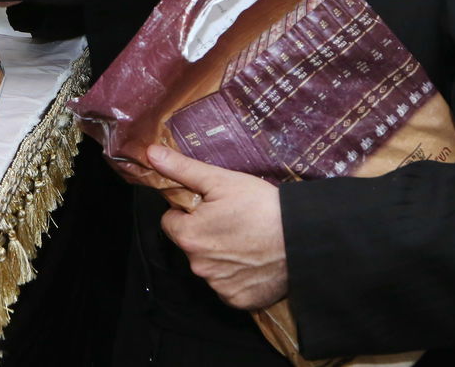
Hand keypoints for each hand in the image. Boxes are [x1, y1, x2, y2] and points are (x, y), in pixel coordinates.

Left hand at [148, 144, 288, 310]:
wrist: (303, 238)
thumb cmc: (261, 206)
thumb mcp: (220, 180)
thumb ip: (182, 169)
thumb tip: (151, 154)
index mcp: (188, 237)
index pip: (171, 222)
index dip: (188, 211)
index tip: (210, 206)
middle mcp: (199, 267)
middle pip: (190, 244)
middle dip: (204, 232)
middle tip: (231, 219)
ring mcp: (219, 286)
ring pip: (209, 265)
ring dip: (220, 254)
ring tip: (246, 238)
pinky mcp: (239, 300)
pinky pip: (228, 285)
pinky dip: (237, 275)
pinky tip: (253, 259)